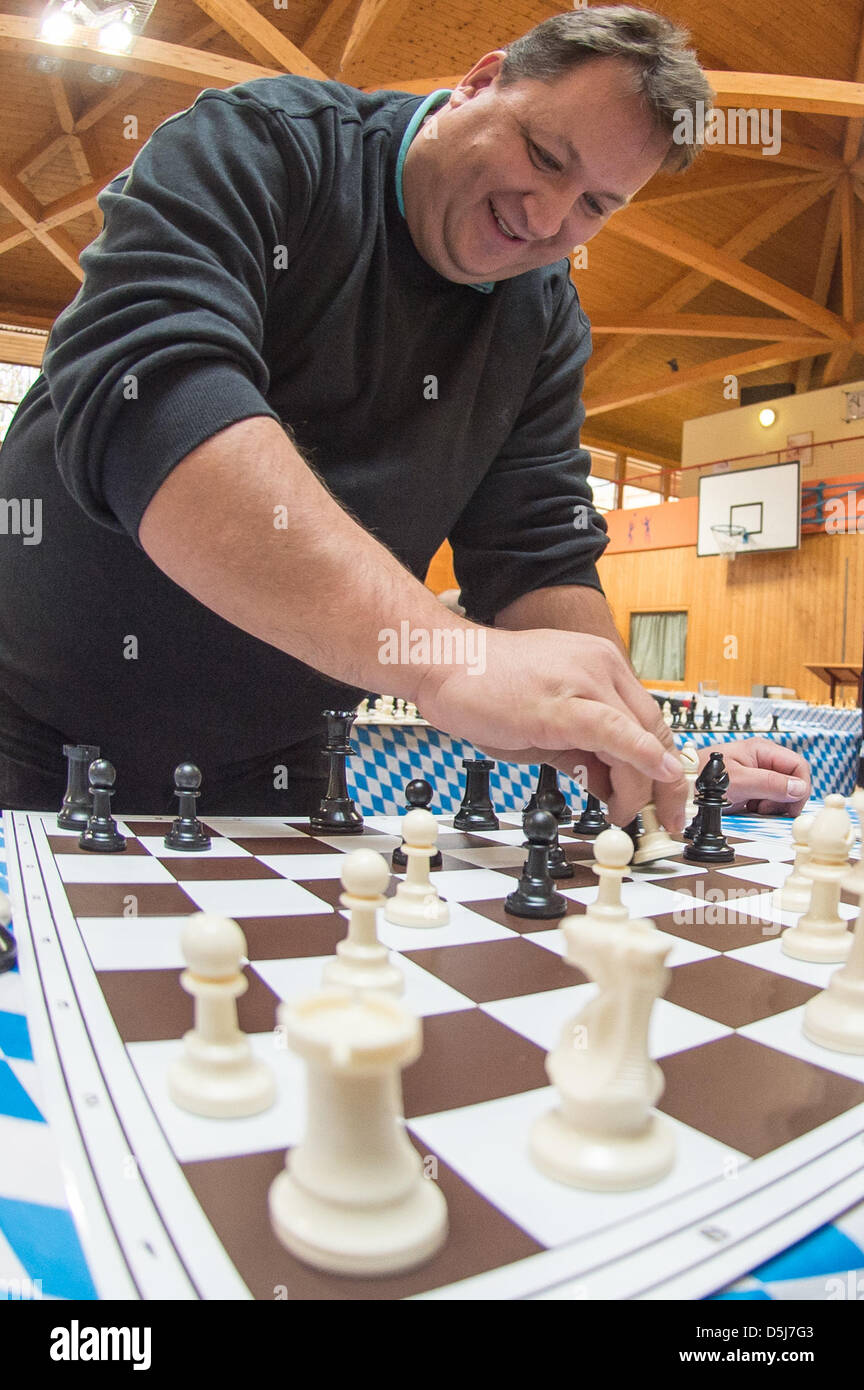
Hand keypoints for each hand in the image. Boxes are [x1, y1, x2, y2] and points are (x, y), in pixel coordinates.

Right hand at [414, 627, 686, 828]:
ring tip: (625, 814)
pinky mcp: (562, 703)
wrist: (442, 661)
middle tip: (663, 817)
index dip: (661, 763)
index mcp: (600, 666)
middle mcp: (601, 666)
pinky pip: (614, 733)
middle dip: (664, 781)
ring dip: (642, 785)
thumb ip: (580, 750)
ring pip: (639, 736)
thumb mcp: (544, 723)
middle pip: (653, 728)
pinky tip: (648, 783)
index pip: (646, 720)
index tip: (664, 797)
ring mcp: (585, 679)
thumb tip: (607, 785)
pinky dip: (638, 759)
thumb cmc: (484, 687)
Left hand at [699, 738, 810, 815]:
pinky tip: (750, 810)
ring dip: (774, 806)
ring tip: (754, 808)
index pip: (799, 766)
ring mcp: (758, 776)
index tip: (790, 805)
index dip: (800, 787)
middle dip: (785, 799)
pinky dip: (764, 810)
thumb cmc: (702, 776)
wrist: (682, 786)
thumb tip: (798, 788)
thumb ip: (769, 783)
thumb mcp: (738, 781)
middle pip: (793, 782)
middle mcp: (763, 761)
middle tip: (767, 808)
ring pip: (783, 794)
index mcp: (762, 750)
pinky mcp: (752, 790)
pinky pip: (770, 801)